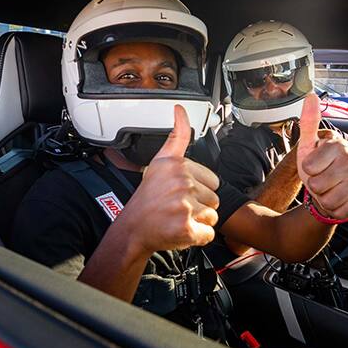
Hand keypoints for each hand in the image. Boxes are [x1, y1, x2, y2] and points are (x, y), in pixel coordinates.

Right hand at [116, 105, 219, 255]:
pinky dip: (197, 236)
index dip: (198, 188)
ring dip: (198, 221)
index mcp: (176, 165)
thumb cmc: (147, 199)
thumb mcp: (159, 162)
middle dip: (199, 205)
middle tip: (177, 206)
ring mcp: (184, 205)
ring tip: (177, 217)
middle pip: (214, 198)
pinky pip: (208, 233)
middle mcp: (181, 182)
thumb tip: (181, 110)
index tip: (181, 192)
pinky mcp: (187, 227)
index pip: (212, 180)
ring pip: (212, 216)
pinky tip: (179, 230)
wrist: (133, 228)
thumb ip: (176, 137)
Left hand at [297, 93, 347, 218]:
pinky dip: (338, 210)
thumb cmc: (317, 170)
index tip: (314, 168)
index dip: (307, 172)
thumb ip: (308, 123)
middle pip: (319, 184)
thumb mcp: (307, 147)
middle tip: (323, 182)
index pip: (309, 166)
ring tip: (331, 191)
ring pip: (330, 199)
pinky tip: (341, 201)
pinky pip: (344, 210)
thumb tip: (311, 96)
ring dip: (326, 200)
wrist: (330, 192)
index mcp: (337, 145)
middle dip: (316, 188)